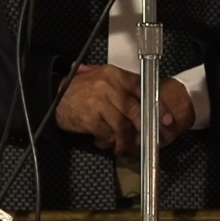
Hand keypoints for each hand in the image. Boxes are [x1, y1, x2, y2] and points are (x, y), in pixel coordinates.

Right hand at [56, 65, 199, 154]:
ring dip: (124, 140)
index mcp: (114, 74)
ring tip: (120, 146)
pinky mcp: (91, 118)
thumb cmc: (79, 90)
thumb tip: (147, 104)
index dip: (157, 104)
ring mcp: (99, 102)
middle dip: (145, 127)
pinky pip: (108, 135)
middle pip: (135, 110)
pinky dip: (108, 142)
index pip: (141, 88)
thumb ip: (122, 87)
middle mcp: (109, 85)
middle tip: (150, 138)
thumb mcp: (101, 80)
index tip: (167, 119)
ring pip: (123, 126)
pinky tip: (103, 143)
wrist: (52, 97)